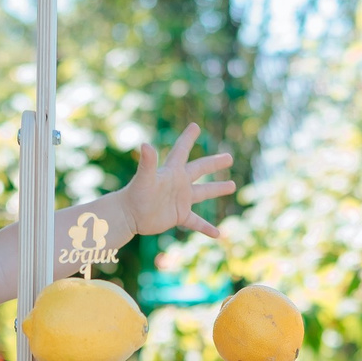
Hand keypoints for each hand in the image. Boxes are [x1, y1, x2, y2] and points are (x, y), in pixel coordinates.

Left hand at [120, 123, 236, 240]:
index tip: (195, 126)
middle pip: (200, 169)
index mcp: (172, 171)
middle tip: (229, 157)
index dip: (188, 138)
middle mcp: (178, 183)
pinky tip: (218, 234)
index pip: (182, 150)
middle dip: (215, 163)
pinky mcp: (179, 216)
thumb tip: (145, 144)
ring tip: (232, 185)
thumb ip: (147, 162)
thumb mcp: (144, 178)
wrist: (129, 216)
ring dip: (217, 189)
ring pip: (203, 193)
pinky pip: (197, 222)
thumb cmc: (135, 195)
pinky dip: (207, 227)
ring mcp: (180, 200)